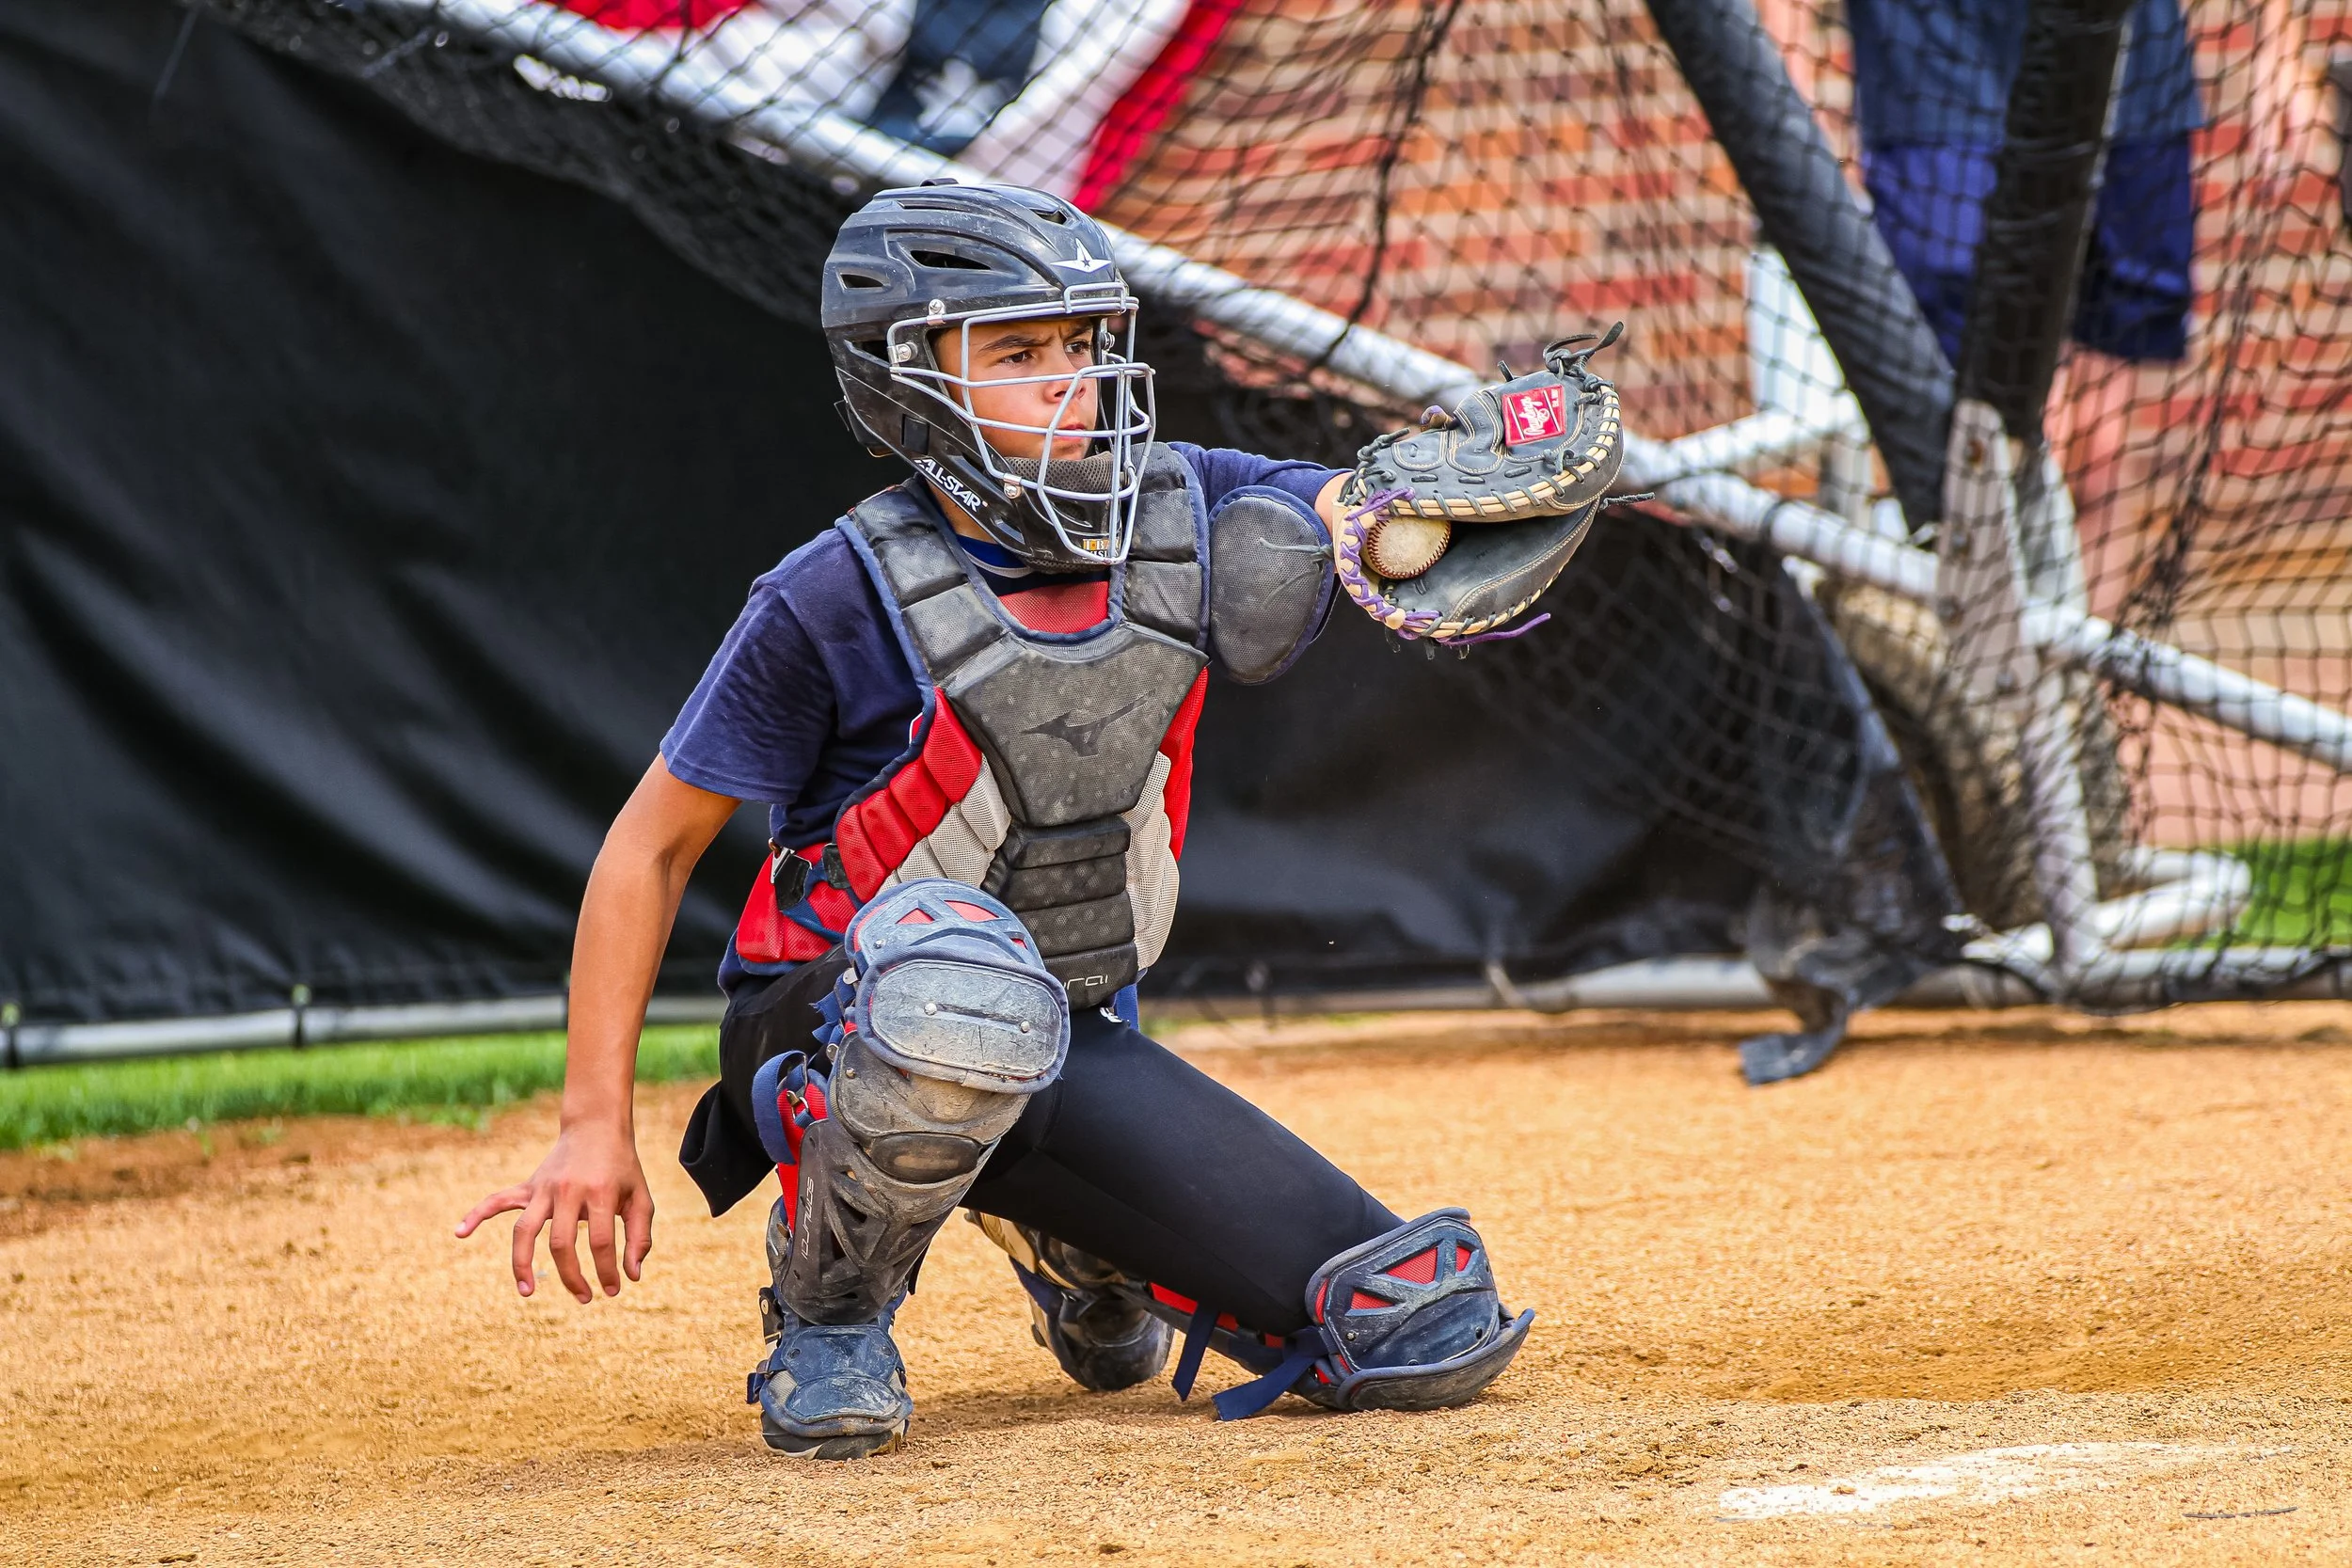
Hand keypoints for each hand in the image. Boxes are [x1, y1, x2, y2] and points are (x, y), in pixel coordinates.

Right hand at [456, 1120, 654, 1302]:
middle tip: (585, 1298)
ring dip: (522, 1264)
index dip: (607, 1270)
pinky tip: (459, 1232)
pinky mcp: (529, 1186)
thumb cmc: (623, 1168)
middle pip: (561, 1243)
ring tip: (527, 1293)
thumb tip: (633, 1276)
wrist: (597, 1127)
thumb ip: (641, 1236)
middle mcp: (568, 1191)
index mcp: (600, 1193)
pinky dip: (476, 1214)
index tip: (612, 1290)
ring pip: (524, 1231)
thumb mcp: (641, 1197)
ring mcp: (544, 1188)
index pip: (601, 1241)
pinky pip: (497, 1201)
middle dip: (572, 1276)